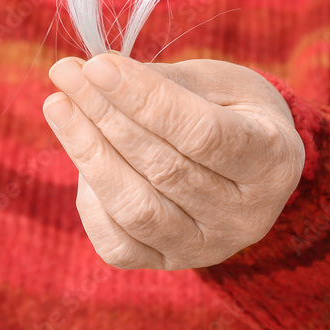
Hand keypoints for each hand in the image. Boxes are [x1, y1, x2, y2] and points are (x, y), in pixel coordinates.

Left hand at [42, 53, 304, 269]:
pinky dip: (90, 197)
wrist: (249, 168)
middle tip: (65, 73)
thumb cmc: (230, 110)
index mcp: (272, 160)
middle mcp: (246, 216)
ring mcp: (207, 248)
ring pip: (136, 209)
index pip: (202, 133)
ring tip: (57, 105)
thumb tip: (94, 73)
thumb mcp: (217, 81)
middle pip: (162, 168)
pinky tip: (78, 151)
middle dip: (103, 114)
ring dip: (87, 151)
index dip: (145, 99)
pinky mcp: (168, 263)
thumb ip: (162, 80)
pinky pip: (117, 243)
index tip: (96, 66)